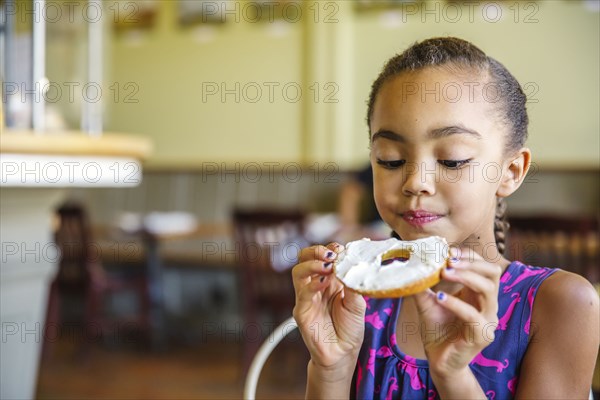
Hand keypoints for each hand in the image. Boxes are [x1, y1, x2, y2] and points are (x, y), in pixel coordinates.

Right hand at [292, 243, 365, 370]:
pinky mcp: (301, 311)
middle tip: (330, 254)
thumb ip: (354, 284)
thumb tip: (354, 264)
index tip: (342, 249)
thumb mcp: (358, 303)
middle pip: (305, 259)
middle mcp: (315, 285)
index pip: (323, 257)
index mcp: (329, 280)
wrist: (343, 354)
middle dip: (316, 251)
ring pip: (298, 272)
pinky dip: (313, 284)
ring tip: (327, 266)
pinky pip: (302, 293)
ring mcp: (306, 297)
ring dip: (312, 264)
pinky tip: (324, 283)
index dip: (331, 249)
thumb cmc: (349, 328)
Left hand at [412, 248, 501, 379]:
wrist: (438, 360)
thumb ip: (424, 284)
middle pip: (493, 273)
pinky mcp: (481, 335)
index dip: (470, 256)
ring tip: (443, 273)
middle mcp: (488, 305)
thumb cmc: (437, 330)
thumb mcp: (428, 302)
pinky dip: (455, 303)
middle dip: (471, 262)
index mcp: (479, 295)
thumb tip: (413, 264)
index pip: (485, 267)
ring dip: (465, 277)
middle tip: (448, 260)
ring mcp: (488, 320)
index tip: (448, 251)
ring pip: (487, 290)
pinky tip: (439, 297)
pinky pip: (472, 314)